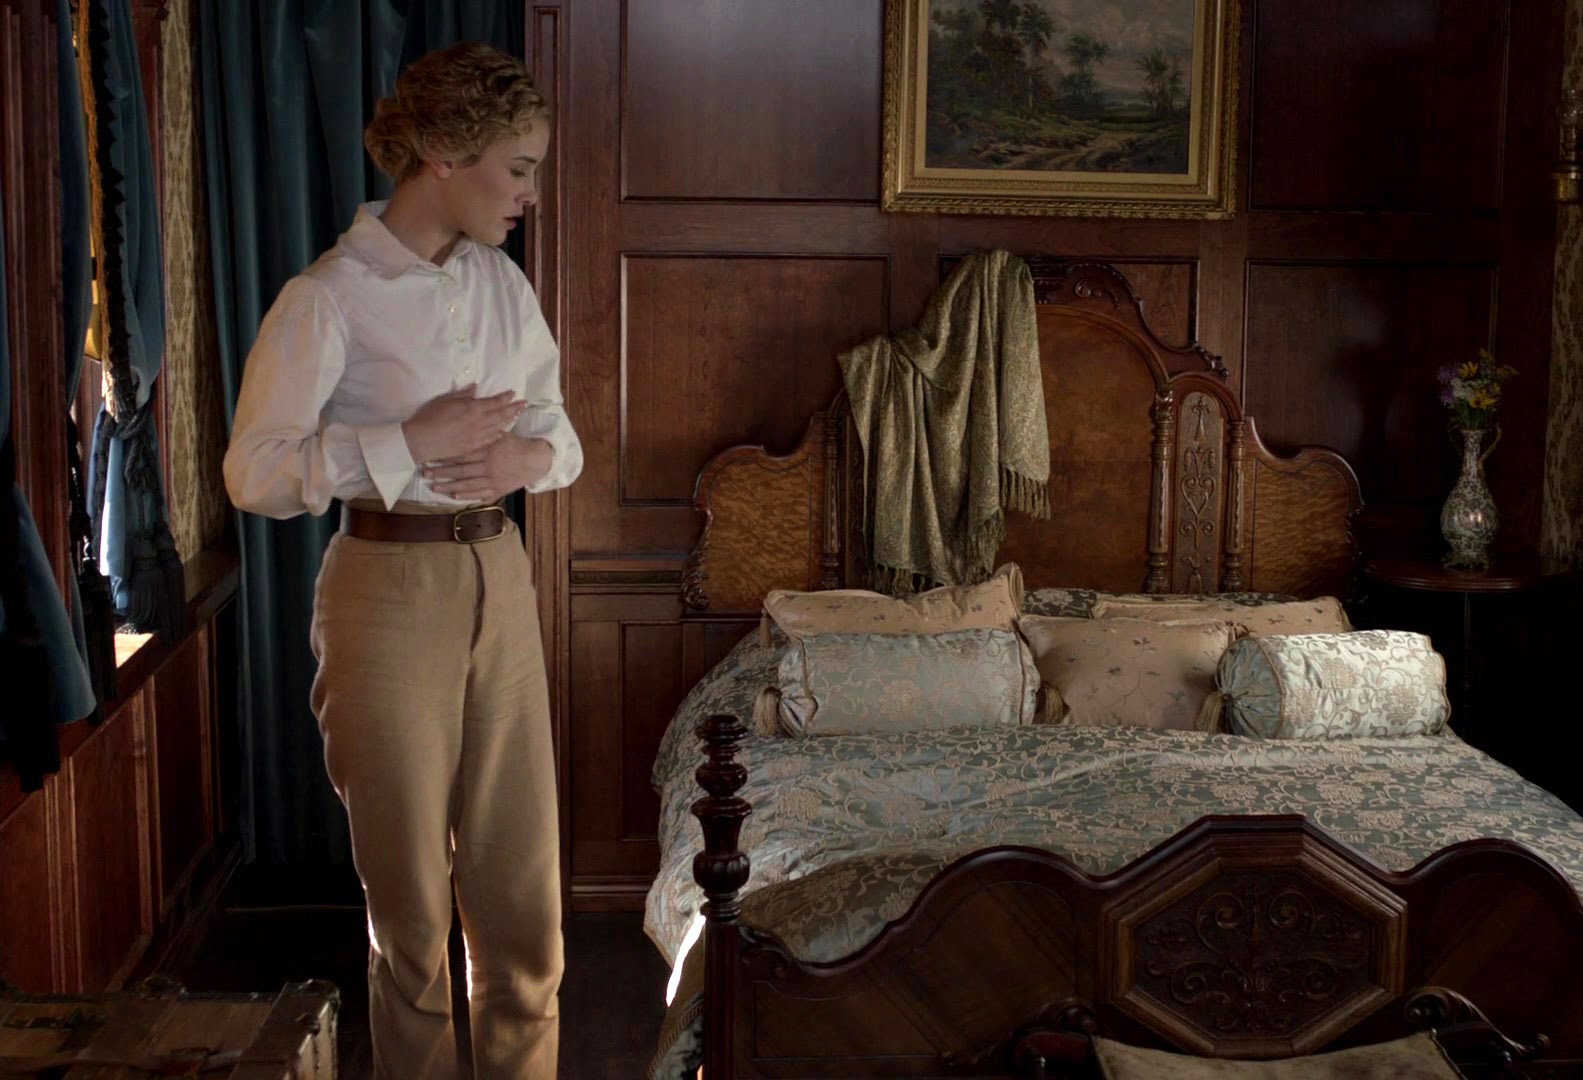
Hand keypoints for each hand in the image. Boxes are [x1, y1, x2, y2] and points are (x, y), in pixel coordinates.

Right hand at [401, 384, 526, 463]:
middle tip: (524, 404)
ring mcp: (476, 436)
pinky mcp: (472, 446)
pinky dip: (499, 434)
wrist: (421, 440)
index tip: (513, 394)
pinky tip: (504, 432)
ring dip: (509, 420)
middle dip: (514, 408)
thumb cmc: (429, 417)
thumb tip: (475, 388)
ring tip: (518, 415)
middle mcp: (478, 422)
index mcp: (471, 408)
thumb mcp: (445, 400)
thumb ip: (462, 395)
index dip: (505, 398)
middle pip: (501, 414)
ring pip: (498, 427)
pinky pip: (490, 440)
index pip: (494, 402)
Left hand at [423, 435, 554, 501]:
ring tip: (433, 487)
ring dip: (449, 486)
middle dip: (441, 472)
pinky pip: (479, 493)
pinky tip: (453, 495)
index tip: (430, 456)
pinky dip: (466, 495)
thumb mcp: (501, 432)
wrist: (535, 460)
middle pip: (460, 469)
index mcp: (487, 449)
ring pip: (467, 484)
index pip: (461, 453)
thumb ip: (485, 427)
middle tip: (425, 473)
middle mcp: (487, 465)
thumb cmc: (516, 445)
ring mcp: (492, 479)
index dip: (445, 455)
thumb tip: (474, 415)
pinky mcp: (497, 489)